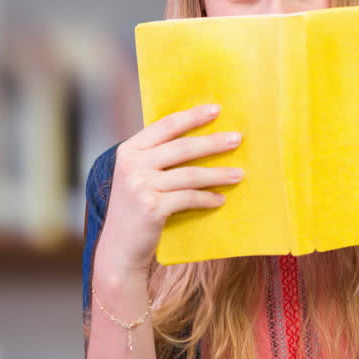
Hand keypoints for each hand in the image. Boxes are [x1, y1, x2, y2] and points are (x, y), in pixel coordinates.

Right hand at [96, 103, 244, 278]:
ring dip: (218, 174)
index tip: (216, 110)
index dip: (192, 116)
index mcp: (128, 150)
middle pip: (182, 147)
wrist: (119, 248)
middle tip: (237, 139)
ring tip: (239, 174)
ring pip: (190, 174)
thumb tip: (198, 137)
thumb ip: (156, 156)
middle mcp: (132, 165)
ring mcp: (141, 186)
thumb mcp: (136, 176)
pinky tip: (220, 199)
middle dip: (213, 142)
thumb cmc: (134, 210)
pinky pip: (189, 198)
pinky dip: (207, 198)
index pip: (165, 125)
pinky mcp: (152, 207)